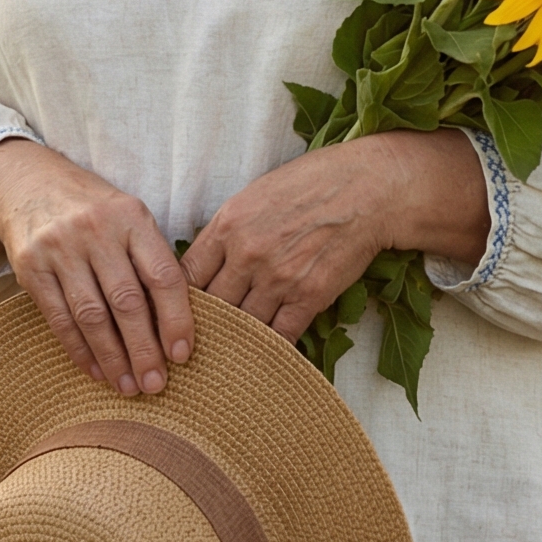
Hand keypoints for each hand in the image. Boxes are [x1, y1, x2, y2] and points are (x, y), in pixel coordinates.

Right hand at [0, 140, 192, 396]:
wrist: (26, 183)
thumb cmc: (92, 210)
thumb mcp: (127, 217)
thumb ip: (150, 258)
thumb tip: (178, 323)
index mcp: (131, 217)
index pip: (162, 274)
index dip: (176, 318)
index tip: (182, 355)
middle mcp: (97, 230)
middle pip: (127, 301)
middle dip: (144, 349)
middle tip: (156, 385)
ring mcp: (60, 248)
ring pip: (92, 315)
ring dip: (113, 357)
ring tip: (129, 387)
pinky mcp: (31, 267)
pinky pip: (59, 318)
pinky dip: (79, 350)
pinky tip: (96, 371)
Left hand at [183, 131, 487, 344]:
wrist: (366, 189)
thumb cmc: (310, 184)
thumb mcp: (255, 195)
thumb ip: (227, 230)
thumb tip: (206, 261)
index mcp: (228, 225)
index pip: (185, 276)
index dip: (176, 300)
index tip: (175, 314)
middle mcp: (247, 254)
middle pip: (211, 306)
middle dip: (203, 326)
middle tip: (193, 344)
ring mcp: (278, 279)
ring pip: (242, 325)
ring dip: (234, 341)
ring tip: (225, 357)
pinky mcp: (309, 297)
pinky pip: (280, 335)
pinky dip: (271, 348)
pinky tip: (263, 356)